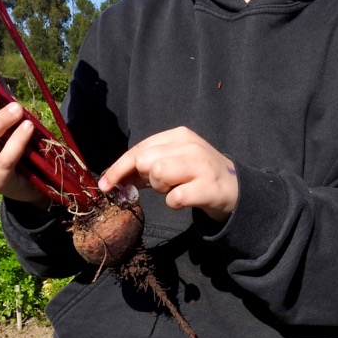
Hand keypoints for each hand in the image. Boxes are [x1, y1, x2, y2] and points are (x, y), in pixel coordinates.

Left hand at [98, 126, 237, 221]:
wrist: (233, 187)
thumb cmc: (195, 175)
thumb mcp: (171, 162)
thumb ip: (144, 167)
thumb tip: (113, 179)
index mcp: (177, 135)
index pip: (138, 149)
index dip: (117, 169)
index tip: (104, 185)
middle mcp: (189, 145)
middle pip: (144, 160)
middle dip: (145, 178)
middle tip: (162, 184)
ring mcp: (200, 165)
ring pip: (158, 173)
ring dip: (161, 189)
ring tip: (175, 189)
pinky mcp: (208, 187)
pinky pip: (175, 197)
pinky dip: (174, 202)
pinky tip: (185, 198)